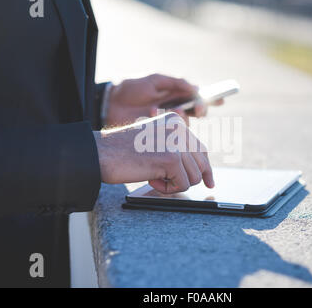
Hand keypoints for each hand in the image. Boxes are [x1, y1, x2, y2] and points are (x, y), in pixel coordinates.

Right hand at [93, 112, 213, 192]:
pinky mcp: (172, 158)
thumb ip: (176, 149)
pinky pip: (182, 184)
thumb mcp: (155, 142)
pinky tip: (152, 180)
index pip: (200, 149)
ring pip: (193, 177)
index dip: (206, 168)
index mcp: (176, 122)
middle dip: (189, 179)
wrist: (102, 153)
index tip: (209, 180)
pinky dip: (167, 189)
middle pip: (200, 164)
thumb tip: (199, 169)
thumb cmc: (123, 151)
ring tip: (153, 177)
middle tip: (172, 184)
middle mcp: (179, 129)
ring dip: (174, 184)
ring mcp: (176, 143)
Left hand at [103, 74, 222, 126]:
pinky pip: (171, 132)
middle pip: (197, 112)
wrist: (112, 102)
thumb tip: (196, 87)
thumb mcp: (154, 80)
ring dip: (179, 115)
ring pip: (186, 124)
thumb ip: (176, 82)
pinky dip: (163, 121)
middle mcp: (176, 109)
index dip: (212, 99)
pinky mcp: (160, 133)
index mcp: (177, 94)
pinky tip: (150, 112)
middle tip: (198, 109)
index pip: (199, 97)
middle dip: (201, 110)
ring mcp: (168, 122)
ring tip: (166, 107)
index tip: (222, 99)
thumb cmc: (133, 87)